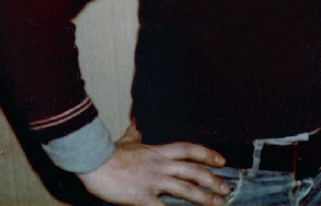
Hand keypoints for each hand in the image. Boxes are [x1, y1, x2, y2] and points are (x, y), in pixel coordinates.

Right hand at [79, 122, 231, 205]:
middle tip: (226, 189)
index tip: (222, 161)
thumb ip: (135, 133)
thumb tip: (136, 123)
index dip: (208, 154)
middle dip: (213, 180)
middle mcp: (161, 165)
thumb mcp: (127, 140)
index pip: (190, 150)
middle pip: (194, 171)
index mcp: (159, 152)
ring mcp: (153, 182)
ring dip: (204, 197)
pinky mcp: (143, 198)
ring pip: (186, 189)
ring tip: (217, 203)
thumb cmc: (110, 153)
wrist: (94, 162)